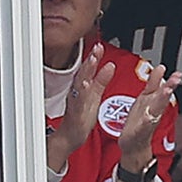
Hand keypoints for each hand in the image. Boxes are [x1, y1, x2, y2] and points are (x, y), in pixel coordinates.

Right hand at [47, 45, 112, 172]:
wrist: (71, 135)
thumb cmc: (82, 115)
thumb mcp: (95, 95)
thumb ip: (101, 80)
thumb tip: (110, 65)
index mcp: (82, 87)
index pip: (88, 69)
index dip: (94, 57)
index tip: (100, 46)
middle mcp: (77, 92)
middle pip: (83, 73)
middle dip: (90, 61)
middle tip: (96, 49)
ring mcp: (75, 102)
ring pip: (80, 84)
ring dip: (85, 72)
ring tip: (92, 61)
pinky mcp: (75, 114)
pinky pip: (78, 102)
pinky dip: (81, 93)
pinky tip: (85, 85)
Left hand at [116, 64, 181, 162]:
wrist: (135, 144)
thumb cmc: (141, 120)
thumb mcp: (146, 97)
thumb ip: (154, 82)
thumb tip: (161, 67)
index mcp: (154, 102)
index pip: (163, 89)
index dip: (170, 82)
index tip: (177, 74)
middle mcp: (154, 111)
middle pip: (162, 99)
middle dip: (169, 89)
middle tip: (175, 80)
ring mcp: (147, 122)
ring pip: (156, 110)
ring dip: (161, 102)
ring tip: (166, 92)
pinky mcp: (139, 132)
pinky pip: (143, 126)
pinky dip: (146, 122)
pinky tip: (148, 117)